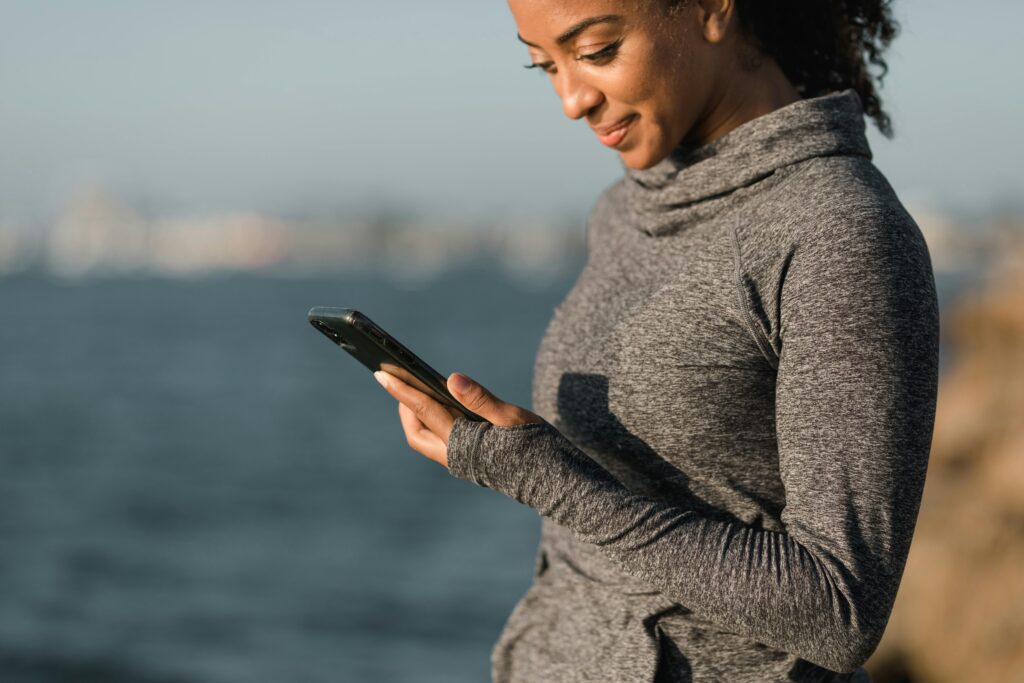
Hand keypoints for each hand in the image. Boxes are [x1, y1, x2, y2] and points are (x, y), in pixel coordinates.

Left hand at [373, 370, 544, 467]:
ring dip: (419, 417)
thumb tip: (450, 379)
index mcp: (462, 442)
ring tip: (420, 391)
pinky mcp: (470, 465)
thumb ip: (480, 398)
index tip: (381, 373)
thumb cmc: (537, 447)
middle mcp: (455, 457)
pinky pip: (441, 444)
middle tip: (402, 381)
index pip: (423, 410)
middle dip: (405, 407)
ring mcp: (461, 464)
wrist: (555, 482)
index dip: (401, 390)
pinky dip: (436, 424)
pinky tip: (447, 408)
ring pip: (427, 440)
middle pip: (415, 432)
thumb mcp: (512, 417)